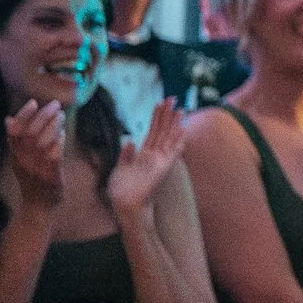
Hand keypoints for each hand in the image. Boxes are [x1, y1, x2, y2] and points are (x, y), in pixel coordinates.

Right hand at [4, 99, 66, 214]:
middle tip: (55, 104)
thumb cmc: (31, 178)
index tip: (33, 102)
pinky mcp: (51, 177)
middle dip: (43, 116)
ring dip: (53, 126)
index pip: (14, 132)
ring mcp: (36, 169)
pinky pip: (54, 157)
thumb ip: (16, 139)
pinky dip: (58, 143)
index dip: (22, 116)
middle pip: (30, 134)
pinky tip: (63, 134)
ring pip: (42, 143)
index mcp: (15, 155)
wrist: (37, 206)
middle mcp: (23, 161)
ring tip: (61, 115)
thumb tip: (9, 119)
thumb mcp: (19, 159)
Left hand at [107, 101, 186, 216]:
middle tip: (172, 97)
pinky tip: (182, 129)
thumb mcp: (120, 168)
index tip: (160, 103)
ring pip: (168, 137)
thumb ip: (126, 155)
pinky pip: (172, 151)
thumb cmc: (122, 190)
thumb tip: (129, 140)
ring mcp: (159, 161)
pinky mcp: (162, 167)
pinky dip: (178, 140)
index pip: (152, 131)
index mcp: (144, 154)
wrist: (124, 205)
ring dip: (174, 123)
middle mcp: (154, 155)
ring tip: (180, 109)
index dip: (156, 116)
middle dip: (167, 114)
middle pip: (162, 130)